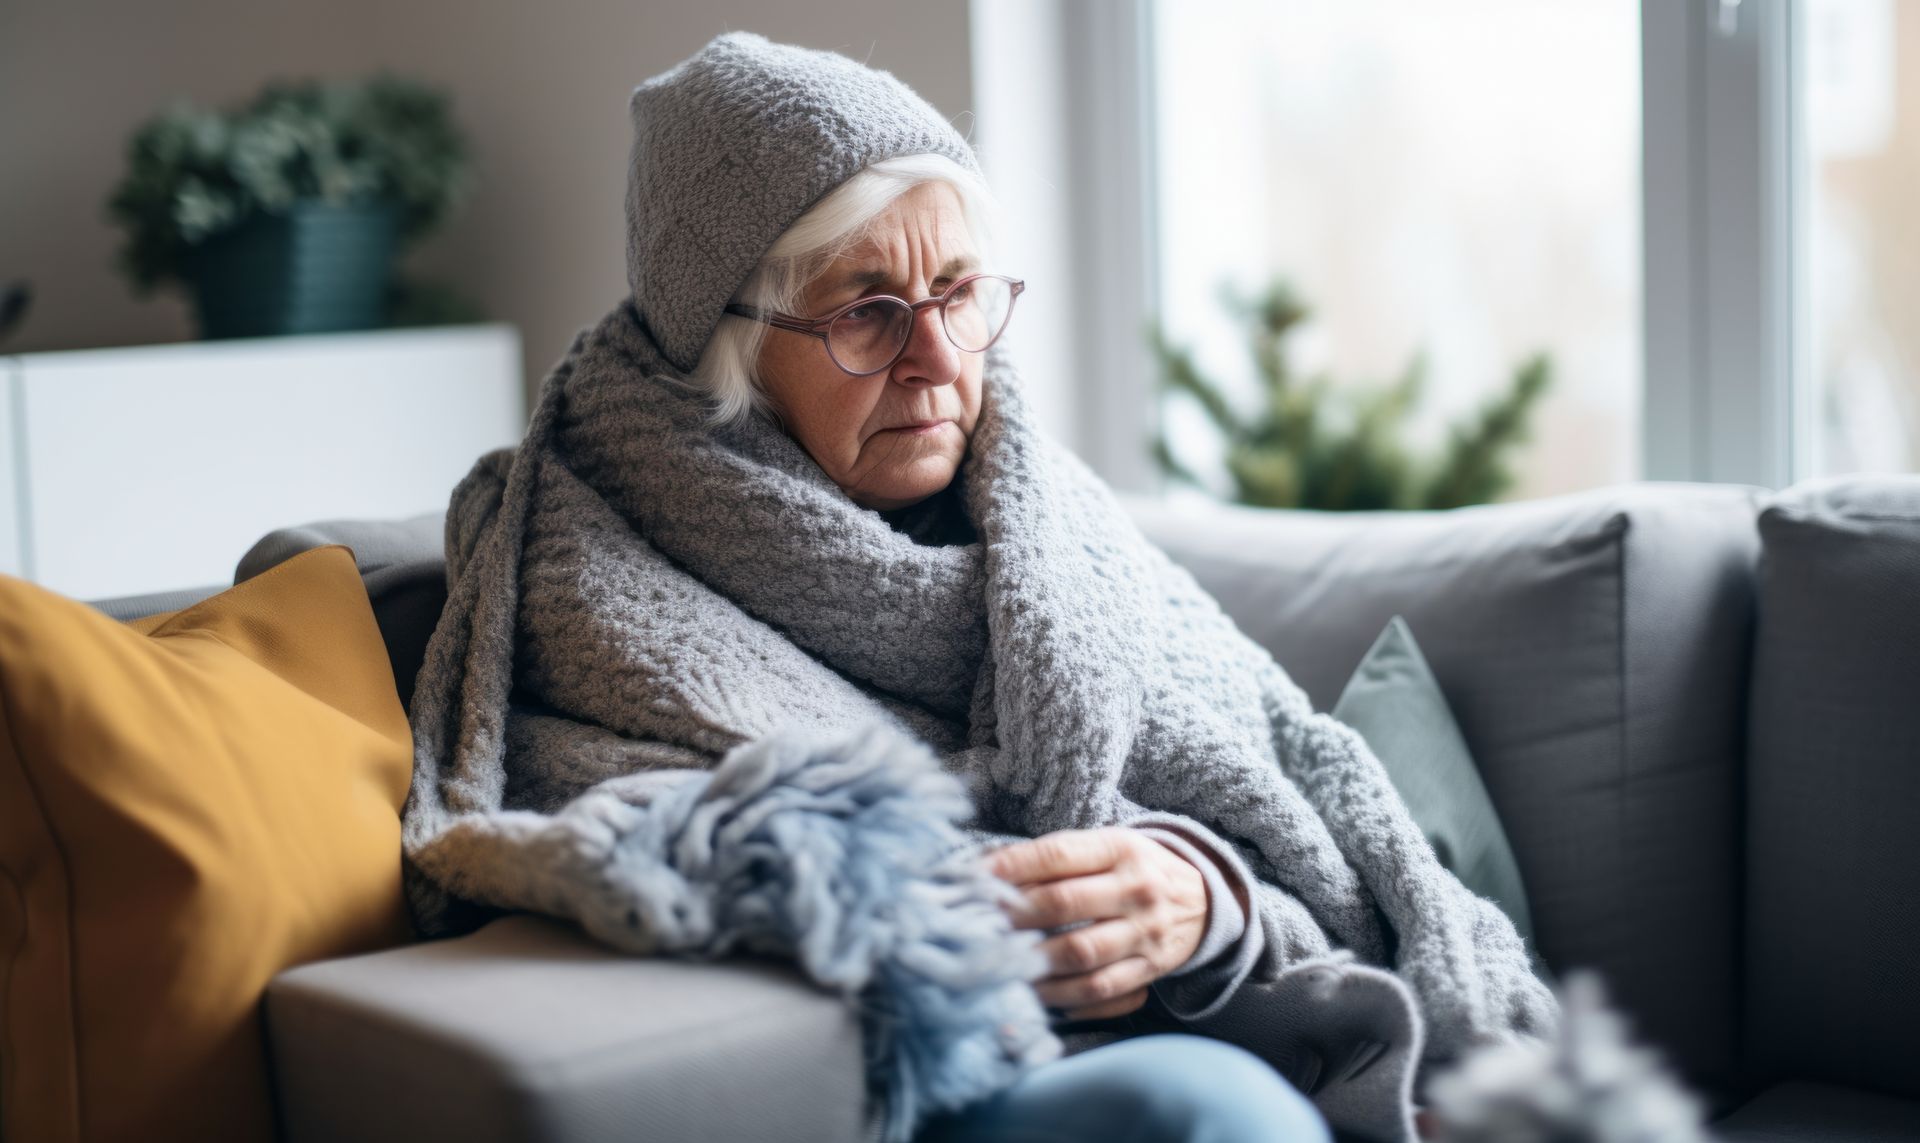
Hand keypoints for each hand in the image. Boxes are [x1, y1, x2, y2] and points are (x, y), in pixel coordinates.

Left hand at [987, 826, 1209, 1019]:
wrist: (1204, 902)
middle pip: (1064, 903)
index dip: (1013, 867)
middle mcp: (1135, 889)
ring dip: (1033, 961)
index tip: (976, 879)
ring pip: (1081, 953)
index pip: (1059, 855)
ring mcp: (1144, 932)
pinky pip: (1101, 990)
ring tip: (1001, 963)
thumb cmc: (1134, 870)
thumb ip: (1054, 856)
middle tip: (978, 925)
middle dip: (1014, 916)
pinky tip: (1037, 993)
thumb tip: (989, 868)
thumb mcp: (1105, 846)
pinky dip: (1064, 996)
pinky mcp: (1149, 970)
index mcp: (1120, 849)